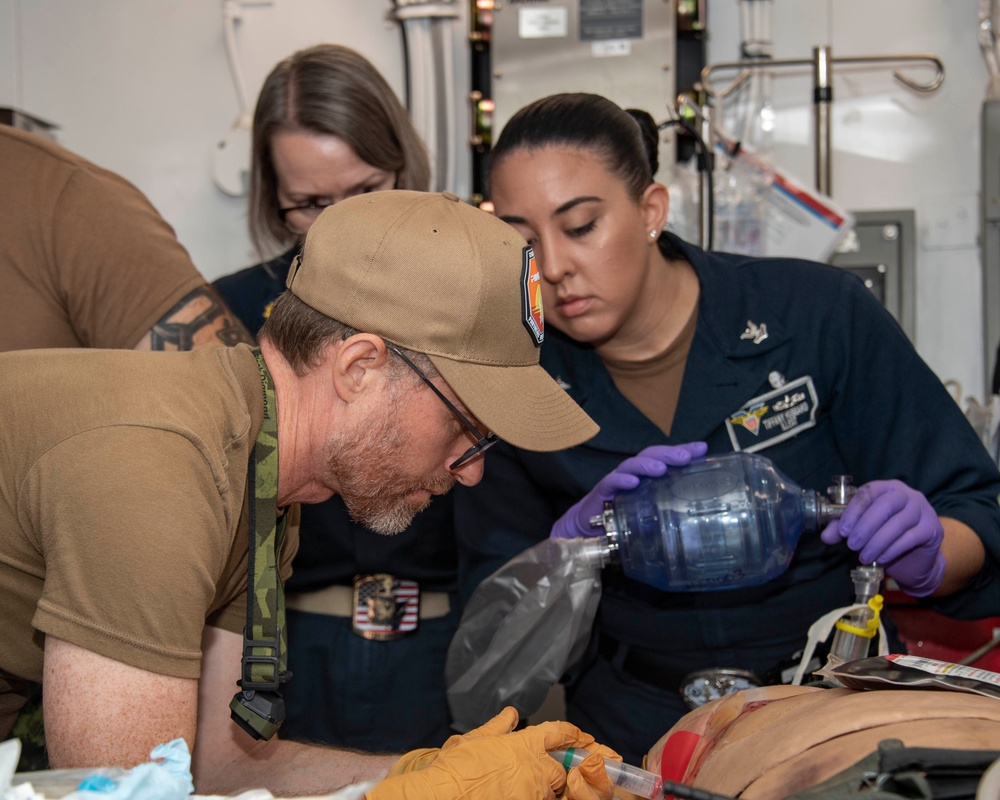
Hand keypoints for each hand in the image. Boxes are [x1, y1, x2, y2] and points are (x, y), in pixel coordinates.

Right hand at [368, 709, 617, 799]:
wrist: (444, 796)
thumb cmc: (455, 767)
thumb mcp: (474, 740)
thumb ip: (497, 727)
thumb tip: (511, 714)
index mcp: (524, 744)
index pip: (558, 733)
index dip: (571, 734)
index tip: (581, 737)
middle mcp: (535, 768)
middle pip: (558, 769)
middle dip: (553, 772)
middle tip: (539, 774)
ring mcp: (533, 793)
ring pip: (550, 793)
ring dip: (542, 791)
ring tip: (520, 788)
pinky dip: (532, 798)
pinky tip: (514, 795)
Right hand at [551, 443, 708, 538]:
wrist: (590, 526)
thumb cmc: (624, 514)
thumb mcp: (650, 510)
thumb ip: (667, 507)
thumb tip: (697, 512)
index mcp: (647, 475)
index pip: (667, 458)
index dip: (684, 450)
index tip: (702, 448)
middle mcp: (633, 473)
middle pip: (651, 455)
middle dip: (668, 454)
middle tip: (685, 457)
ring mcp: (617, 480)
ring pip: (632, 465)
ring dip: (646, 464)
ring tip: (660, 468)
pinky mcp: (603, 491)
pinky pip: (611, 482)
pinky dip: (622, 480)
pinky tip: (632, 483)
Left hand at [820, 479, 944, 596]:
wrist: (915, 558)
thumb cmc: (885, 537)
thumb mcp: (862, 530)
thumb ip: (844, 528)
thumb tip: (826, 536)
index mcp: (887, 488)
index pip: (869, 492)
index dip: (854, 510)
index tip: (842, 530)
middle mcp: (907, 494)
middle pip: (885, 505)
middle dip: (865, 526)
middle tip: (851, 545)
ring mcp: (923, 510)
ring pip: (898, 523)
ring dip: (877, 542)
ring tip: (864, 556)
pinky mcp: (933, 528)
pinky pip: (911, 537)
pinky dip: (892, 549)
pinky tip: (881, 559)